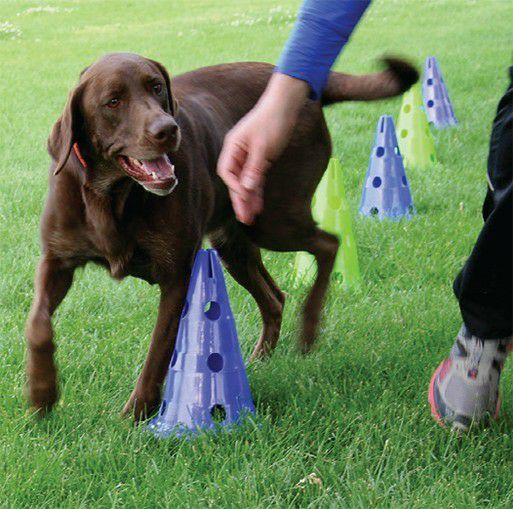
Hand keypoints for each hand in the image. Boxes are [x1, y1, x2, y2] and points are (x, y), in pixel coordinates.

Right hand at [217, 73, 308, 224]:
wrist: (285, 105)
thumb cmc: (272, 121)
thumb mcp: (264, 147)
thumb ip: (254, 168)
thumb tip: (247, 189)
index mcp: (233, 147)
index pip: (227, 172)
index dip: (235, 187)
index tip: (245, 197)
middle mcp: (237, 153)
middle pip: (235, 181)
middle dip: (240, 200)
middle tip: (244, 219)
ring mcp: (248, 157)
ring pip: (246, 183)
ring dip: (249, 200)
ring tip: (251, 218)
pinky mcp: (260, 159)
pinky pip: (256, 179)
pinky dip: (257, 192)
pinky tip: (259, 206)